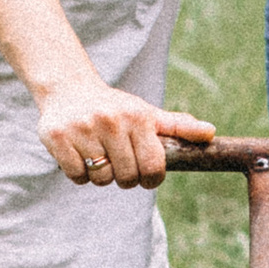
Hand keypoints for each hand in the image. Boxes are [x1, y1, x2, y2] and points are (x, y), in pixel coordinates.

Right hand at [36, 80, 216, 190]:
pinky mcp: (57, 138)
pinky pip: (77, 176)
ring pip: (101, 178)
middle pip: (127, 177)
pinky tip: (80, 155)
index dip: (151, 179)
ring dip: (102, 176)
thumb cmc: (115, 107)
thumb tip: (211, 133)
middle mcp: (111, 121)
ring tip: (98, 156)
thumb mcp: (147, 113)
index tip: (145, 176)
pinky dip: (80, 174)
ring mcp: (82, 129)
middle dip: (126, 178)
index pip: (153, 166)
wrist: (68, 88)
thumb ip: (177, 126)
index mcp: (137, 117)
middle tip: (119, 164)